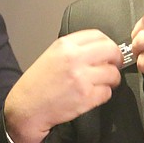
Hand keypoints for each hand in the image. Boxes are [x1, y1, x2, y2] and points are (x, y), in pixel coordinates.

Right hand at [4, 30, 121, 142]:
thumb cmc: (38, 83)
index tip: (109, 51)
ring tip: (101, 83)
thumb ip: (75, 48)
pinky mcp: (86, 97)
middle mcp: (74, 59)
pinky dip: (103, 94)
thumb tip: (101, 48)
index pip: (99, 35)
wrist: (26, 107)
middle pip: (112, 51)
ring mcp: (81, 79)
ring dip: (111, 79)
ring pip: (113, 74)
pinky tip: (92, 94)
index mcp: (65, 45)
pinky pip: (107, 92)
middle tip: (113, 65)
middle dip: (116, 59)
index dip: (108, 43)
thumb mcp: (52, 54)